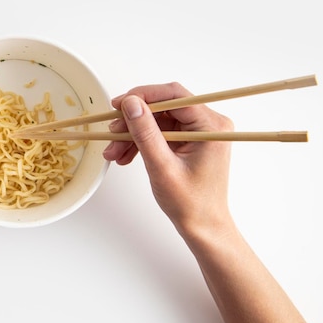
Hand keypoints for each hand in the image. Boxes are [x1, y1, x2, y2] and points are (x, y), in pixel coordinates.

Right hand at [102, 82, 233, 235]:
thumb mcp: (161, 166)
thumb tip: (130, 103)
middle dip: (134, 120)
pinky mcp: (188, 141)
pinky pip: (159, 132)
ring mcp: (198, 132)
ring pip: (157, 120)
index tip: (118, 105)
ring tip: (113, 152)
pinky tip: (125, 156)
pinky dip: (141, 142)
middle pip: (163, 107)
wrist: (203, 227)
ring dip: (133, 134)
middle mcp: (208, 124)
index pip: (174, 95)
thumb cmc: (190, 203)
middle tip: (111, 133)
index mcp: (211, 126)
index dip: (143, 96)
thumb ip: (145, 132)